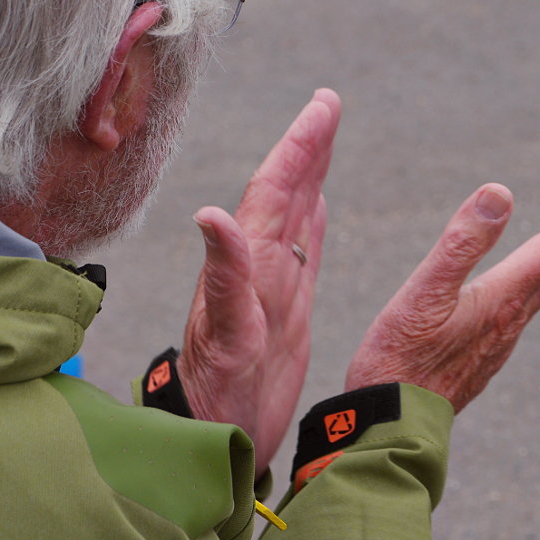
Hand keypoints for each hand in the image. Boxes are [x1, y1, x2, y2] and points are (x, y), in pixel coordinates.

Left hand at [178, 89, 340, 475]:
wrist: (217, 435)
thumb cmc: (217, 395)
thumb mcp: (223, 338)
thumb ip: (222, 278)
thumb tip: (212, 214)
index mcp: (249, 266)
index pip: (274, 190)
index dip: (299, 146)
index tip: (323, 106)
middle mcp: (260, 267)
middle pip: (286, 192)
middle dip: (307, 146)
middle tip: (328, 105)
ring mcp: (274, 285)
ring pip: (297, 215)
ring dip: (312, 175)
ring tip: (325, 140)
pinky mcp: (286, 308)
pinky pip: (305, 252)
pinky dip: (314, 222)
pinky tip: (318, 205)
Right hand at [345, 183, 539, 410]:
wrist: (393, 422)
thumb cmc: (400, 358)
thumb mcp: (425, 292)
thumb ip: (462, 243)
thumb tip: (500, 192)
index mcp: (501, 300)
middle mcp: (510, 321)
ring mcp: (498, 342)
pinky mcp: (483, 356)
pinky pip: (524, 311)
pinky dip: (539, 284)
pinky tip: (525, 288)